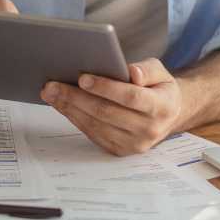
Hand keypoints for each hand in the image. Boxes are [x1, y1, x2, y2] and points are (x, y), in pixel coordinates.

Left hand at [40, 58, 183, 155]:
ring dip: (69, 108)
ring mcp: (134, 144)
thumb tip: (132, 72)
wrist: (169, 115)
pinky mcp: (120, 150)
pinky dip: (74, 118)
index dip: (106, 88)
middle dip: (76, 97)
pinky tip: (61, 104)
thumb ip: (147, 69)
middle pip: (107, 112)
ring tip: (51, 93)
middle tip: (52, 84)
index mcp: (161, 107)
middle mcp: (148, 129)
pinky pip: (92, 134)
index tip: (82, 77)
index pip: (131, 97)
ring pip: (96, 125)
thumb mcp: (160, 72)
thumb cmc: (159, 88)